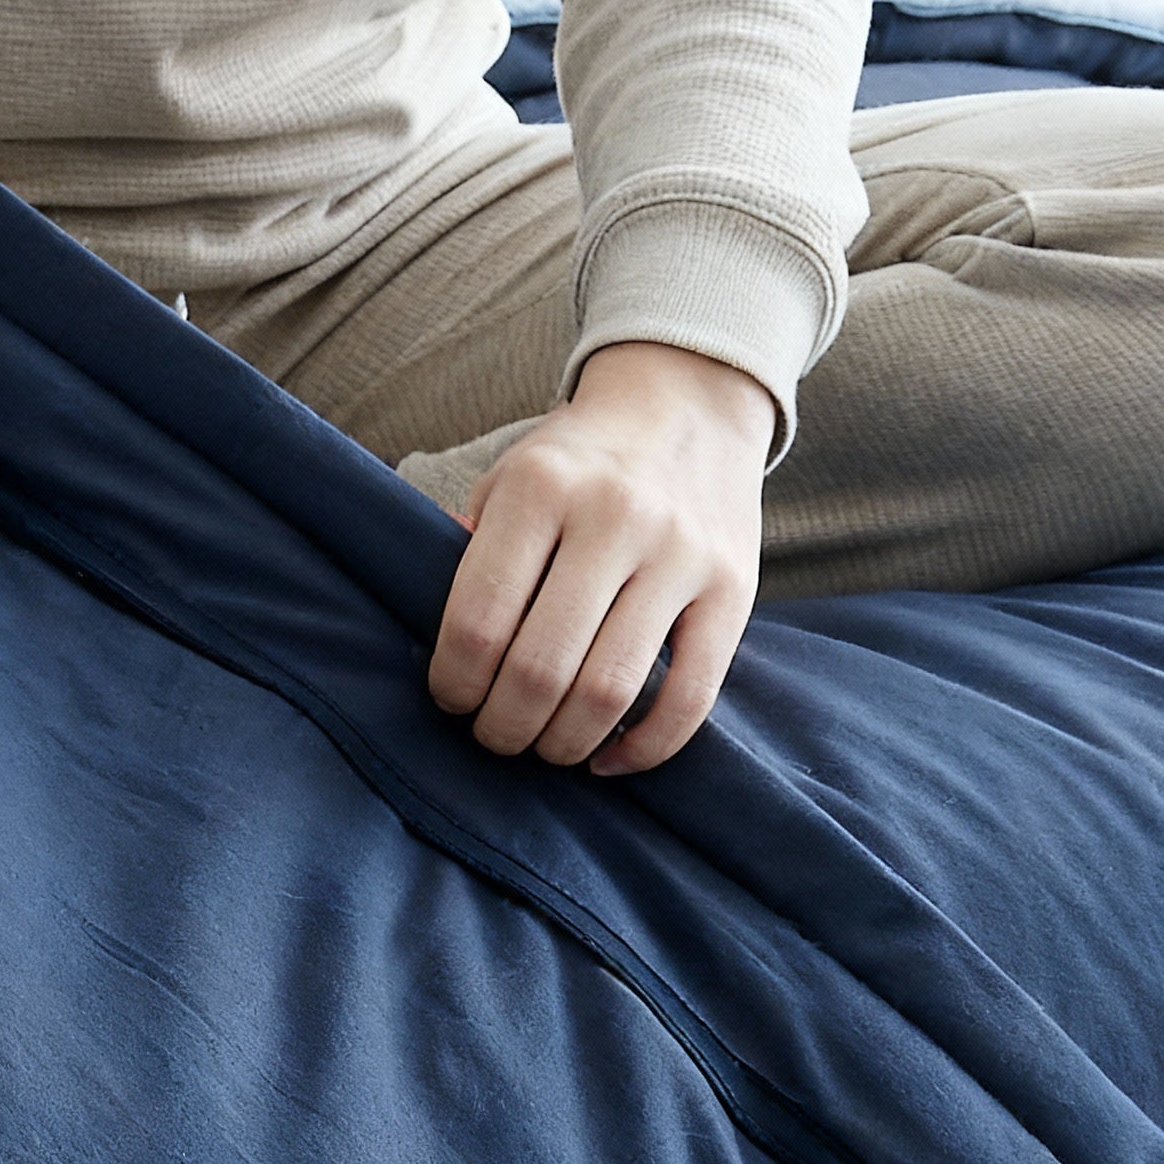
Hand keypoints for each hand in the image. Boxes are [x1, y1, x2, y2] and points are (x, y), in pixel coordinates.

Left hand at [425, 340, 771, 775]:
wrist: (687, 404)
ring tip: (543, 746)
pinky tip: (606, 758)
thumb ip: (465, 550)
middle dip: (502, 726)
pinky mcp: (735, 590)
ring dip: (562, 744)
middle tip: (491, 734)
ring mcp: (681, 555)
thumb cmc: (577, 462)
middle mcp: (614, 517)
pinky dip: (643, 749)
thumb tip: (429, 642)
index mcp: (539, 488)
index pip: (478, 621)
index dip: (453, 683)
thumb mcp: (508, 475)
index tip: (451, 697)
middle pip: (539, 669)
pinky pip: (690, 698)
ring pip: (608, 692)